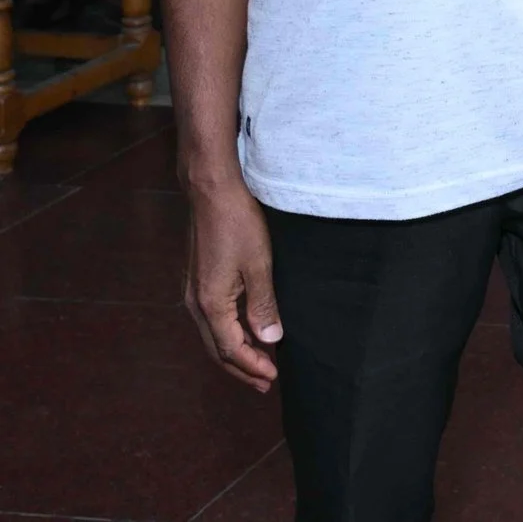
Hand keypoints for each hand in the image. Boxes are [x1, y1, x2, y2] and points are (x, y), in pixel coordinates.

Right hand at [184, 178, 281, 390]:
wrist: (212, 194)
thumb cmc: (238, 225)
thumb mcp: (259, 265)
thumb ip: (263, 305)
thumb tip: (270, 341)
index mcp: (210, 304)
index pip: (231, 349)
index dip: (252, 366)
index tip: (273, 378)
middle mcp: (195, 303)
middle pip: (217, 349)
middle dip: (241, 368)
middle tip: (265, 383)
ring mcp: (193, 292)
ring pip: (213, 335)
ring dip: (235, 352)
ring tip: (258, 363)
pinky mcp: (198, 281)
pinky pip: (213, 319)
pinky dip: (229, 333)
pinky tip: (245, 332)